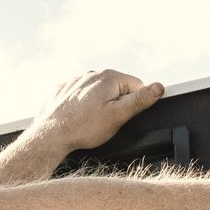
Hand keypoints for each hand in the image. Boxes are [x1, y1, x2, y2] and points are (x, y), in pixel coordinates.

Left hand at [0, 69, 165, 186]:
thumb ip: (140, 100)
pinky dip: (81, 105)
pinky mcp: (63, 89)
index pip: (136, 86)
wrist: (50, 135)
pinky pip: (80, 95)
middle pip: (116, 88)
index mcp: (109, 77)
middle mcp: (91, 74)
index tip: (121, 116)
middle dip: (115, 103)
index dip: (133, 104)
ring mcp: (75, 80)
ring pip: (98, 92)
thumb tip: (159, 87)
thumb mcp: (118, 116)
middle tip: (105, 121)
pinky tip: (77, 117)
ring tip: (89, 121)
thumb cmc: (84, 128)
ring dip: (98, 104)